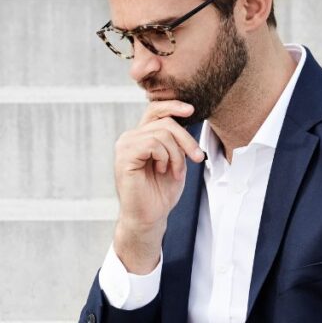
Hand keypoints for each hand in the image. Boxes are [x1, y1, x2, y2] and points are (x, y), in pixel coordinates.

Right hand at [112, 101, 205, 272]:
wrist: (149, 217)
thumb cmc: (160, 192)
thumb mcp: (175, 160)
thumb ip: (176, 140)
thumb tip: (186, 118)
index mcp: (140, 137)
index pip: (155, 110)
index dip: (173, 105)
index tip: (191, 110)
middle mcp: (130, 138)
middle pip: (165, 122)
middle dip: (186, 140)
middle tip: (197, 158)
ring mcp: (125, 146)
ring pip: (162, 133)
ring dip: (177, 155)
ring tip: (174, 171)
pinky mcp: (124, 156)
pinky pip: (153, 144)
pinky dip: (165, 158)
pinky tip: (162, 170)